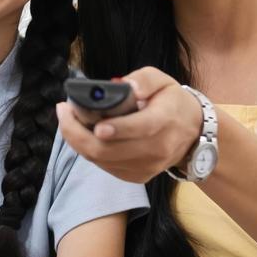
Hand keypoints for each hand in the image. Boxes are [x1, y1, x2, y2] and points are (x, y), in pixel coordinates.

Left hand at [56, 67, 202, 182]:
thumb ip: (144, 80)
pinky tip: (82, 134)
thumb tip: (124, 85)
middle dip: (78, 133)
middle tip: (63, 111)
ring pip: (102, 160)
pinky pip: (105, 166)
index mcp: (164, 121)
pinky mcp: (137, 176)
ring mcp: (146, 166)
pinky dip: (89, 151)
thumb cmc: (173, 103)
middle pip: (110, 150)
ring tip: (68, 119)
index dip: (117, 128)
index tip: (96, 125)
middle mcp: (156, 149)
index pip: (140, 128)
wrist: (193, 135)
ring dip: (77, 141)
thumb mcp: (163, 81)